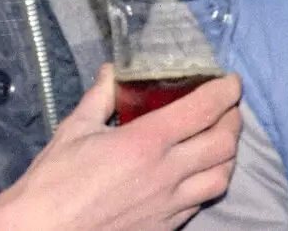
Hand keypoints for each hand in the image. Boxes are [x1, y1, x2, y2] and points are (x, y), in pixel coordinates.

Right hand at [0, 65, 241, 230]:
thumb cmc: (54, 180)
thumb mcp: (75, 129)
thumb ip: (101, 96)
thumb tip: (112, 72)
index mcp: (146, 142)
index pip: (203, 110)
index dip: (225, 92)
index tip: (231, 81)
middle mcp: (167, 173)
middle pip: (224, 144)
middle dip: (234, 120)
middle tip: (229, 107)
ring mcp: (170, 204)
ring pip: (221, 177)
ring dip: (228, 154)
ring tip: (220, 139)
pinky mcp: (166, 226)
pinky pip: (201, 201)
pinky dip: (209, 181)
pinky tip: (198, 173)